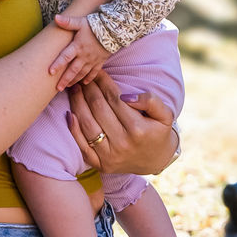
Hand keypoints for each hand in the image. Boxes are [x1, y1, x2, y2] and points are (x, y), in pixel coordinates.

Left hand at [48, 16, 107, 89]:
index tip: (50, 72)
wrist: (114, 30)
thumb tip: (56, 17)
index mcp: (77, 46)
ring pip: (82, 73)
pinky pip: (94, 72)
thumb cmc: (96, 25)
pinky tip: (84, 83)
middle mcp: (84, 56)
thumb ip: (68, 22)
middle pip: (73, 70)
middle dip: (65, 80)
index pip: (65, 57)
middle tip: (58, 89)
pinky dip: (89, 78)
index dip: (58, 64)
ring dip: (74, 81)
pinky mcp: (100, 61)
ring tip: (67, 87)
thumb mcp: (81, 22)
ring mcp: (93, 60)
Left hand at [65, 70, 179, 175]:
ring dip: (78, 103)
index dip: (104, 83)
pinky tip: (70, 113)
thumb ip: (151, 101)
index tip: (99, 72)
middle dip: (89, 90)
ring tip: (75, 89)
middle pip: (98, 109)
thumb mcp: (166, 114)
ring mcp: (109, 156)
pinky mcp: (100, 164)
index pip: (115, 99)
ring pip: (87, 124)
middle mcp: (122, 143)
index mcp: (138, 129)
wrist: (156, 161)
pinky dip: (73, 129)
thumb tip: (127, 96)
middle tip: (84, 78)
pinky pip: (82, 145)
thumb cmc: (158, 133)